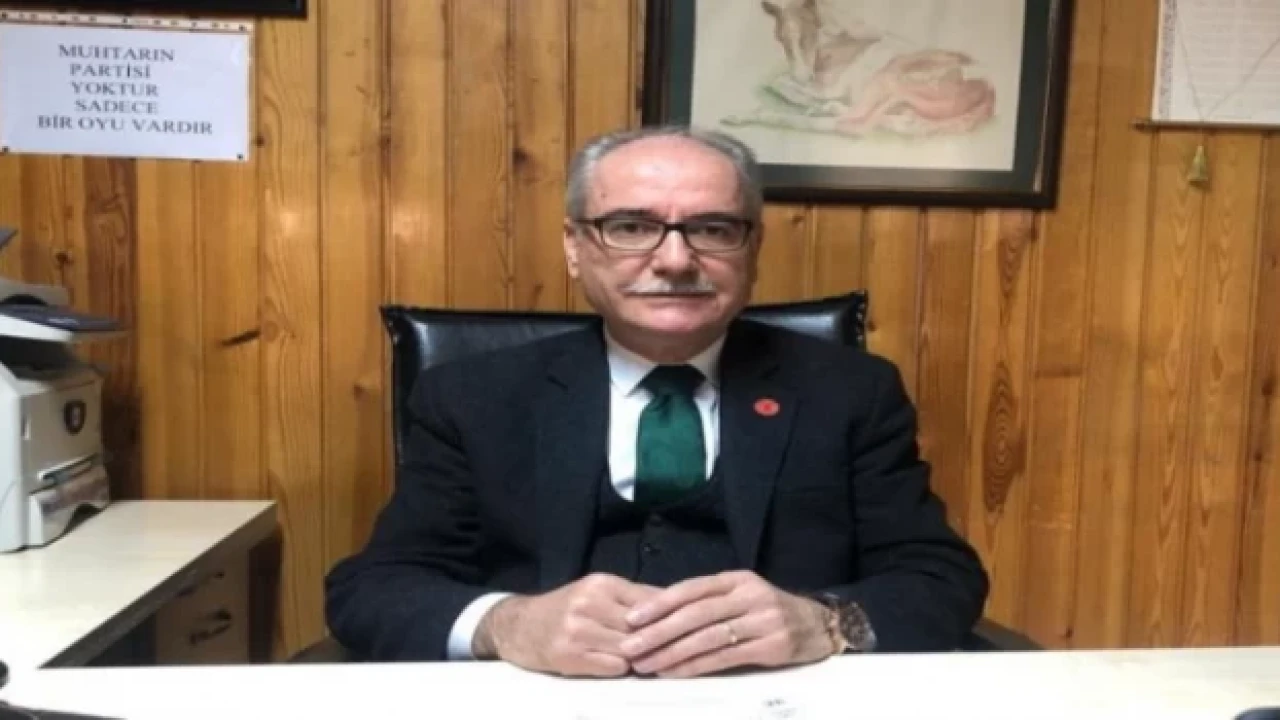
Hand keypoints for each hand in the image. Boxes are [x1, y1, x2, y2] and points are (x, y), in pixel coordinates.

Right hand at [472, 573, 658, 676]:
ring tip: (644, 657)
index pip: (649, 600)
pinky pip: (614, 667)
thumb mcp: (595, 592)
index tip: (684, 625)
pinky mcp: (571, 656)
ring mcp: (579, 631)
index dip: (669, 616)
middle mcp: (589, 603)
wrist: (519, 626)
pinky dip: (621, 668)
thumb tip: (676, 605)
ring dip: (640, 656)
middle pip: (642, 626)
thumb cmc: (565, 608)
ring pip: (630, 648)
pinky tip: (618, 664)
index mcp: (601, 583)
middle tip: (668, 647)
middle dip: (657, 638)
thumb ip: (631, 598)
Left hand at [619, 571, 835, 677]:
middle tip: (631, 646)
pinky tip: (675, 672)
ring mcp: (763, 620)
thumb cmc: (768, 611)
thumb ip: (707, 602)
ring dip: (672, 653)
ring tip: (646, 664)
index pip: (692, 589)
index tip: (631, 619)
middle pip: (696, 614)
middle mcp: (750, 595)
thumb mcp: (741, 596)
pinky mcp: (772, 646)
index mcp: (737, 579)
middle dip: (658, 631)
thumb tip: (657, 616)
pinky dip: (696, 666)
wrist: (819, 625)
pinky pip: (725, 657)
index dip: (659, 603)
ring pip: (708, 637)